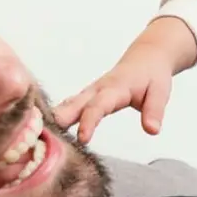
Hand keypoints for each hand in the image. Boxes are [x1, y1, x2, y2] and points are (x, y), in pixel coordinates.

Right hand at [55, 17, 196, 142]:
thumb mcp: (161, 92)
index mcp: (115, 89)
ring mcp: (89, 92)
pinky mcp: (86, 96)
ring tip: (35, 136)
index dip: (89, 122)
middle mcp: (97, 89)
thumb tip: (152, 130)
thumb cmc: (152, 76)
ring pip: (67, 104)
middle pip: (74, 104)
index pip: (99, 106)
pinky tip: (42, 130)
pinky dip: (56, 115)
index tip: (82, 139)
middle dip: (59, 119)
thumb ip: (154, 111)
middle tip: (42, 136)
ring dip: (53, 118)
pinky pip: (68, 105)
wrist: (146, 57)